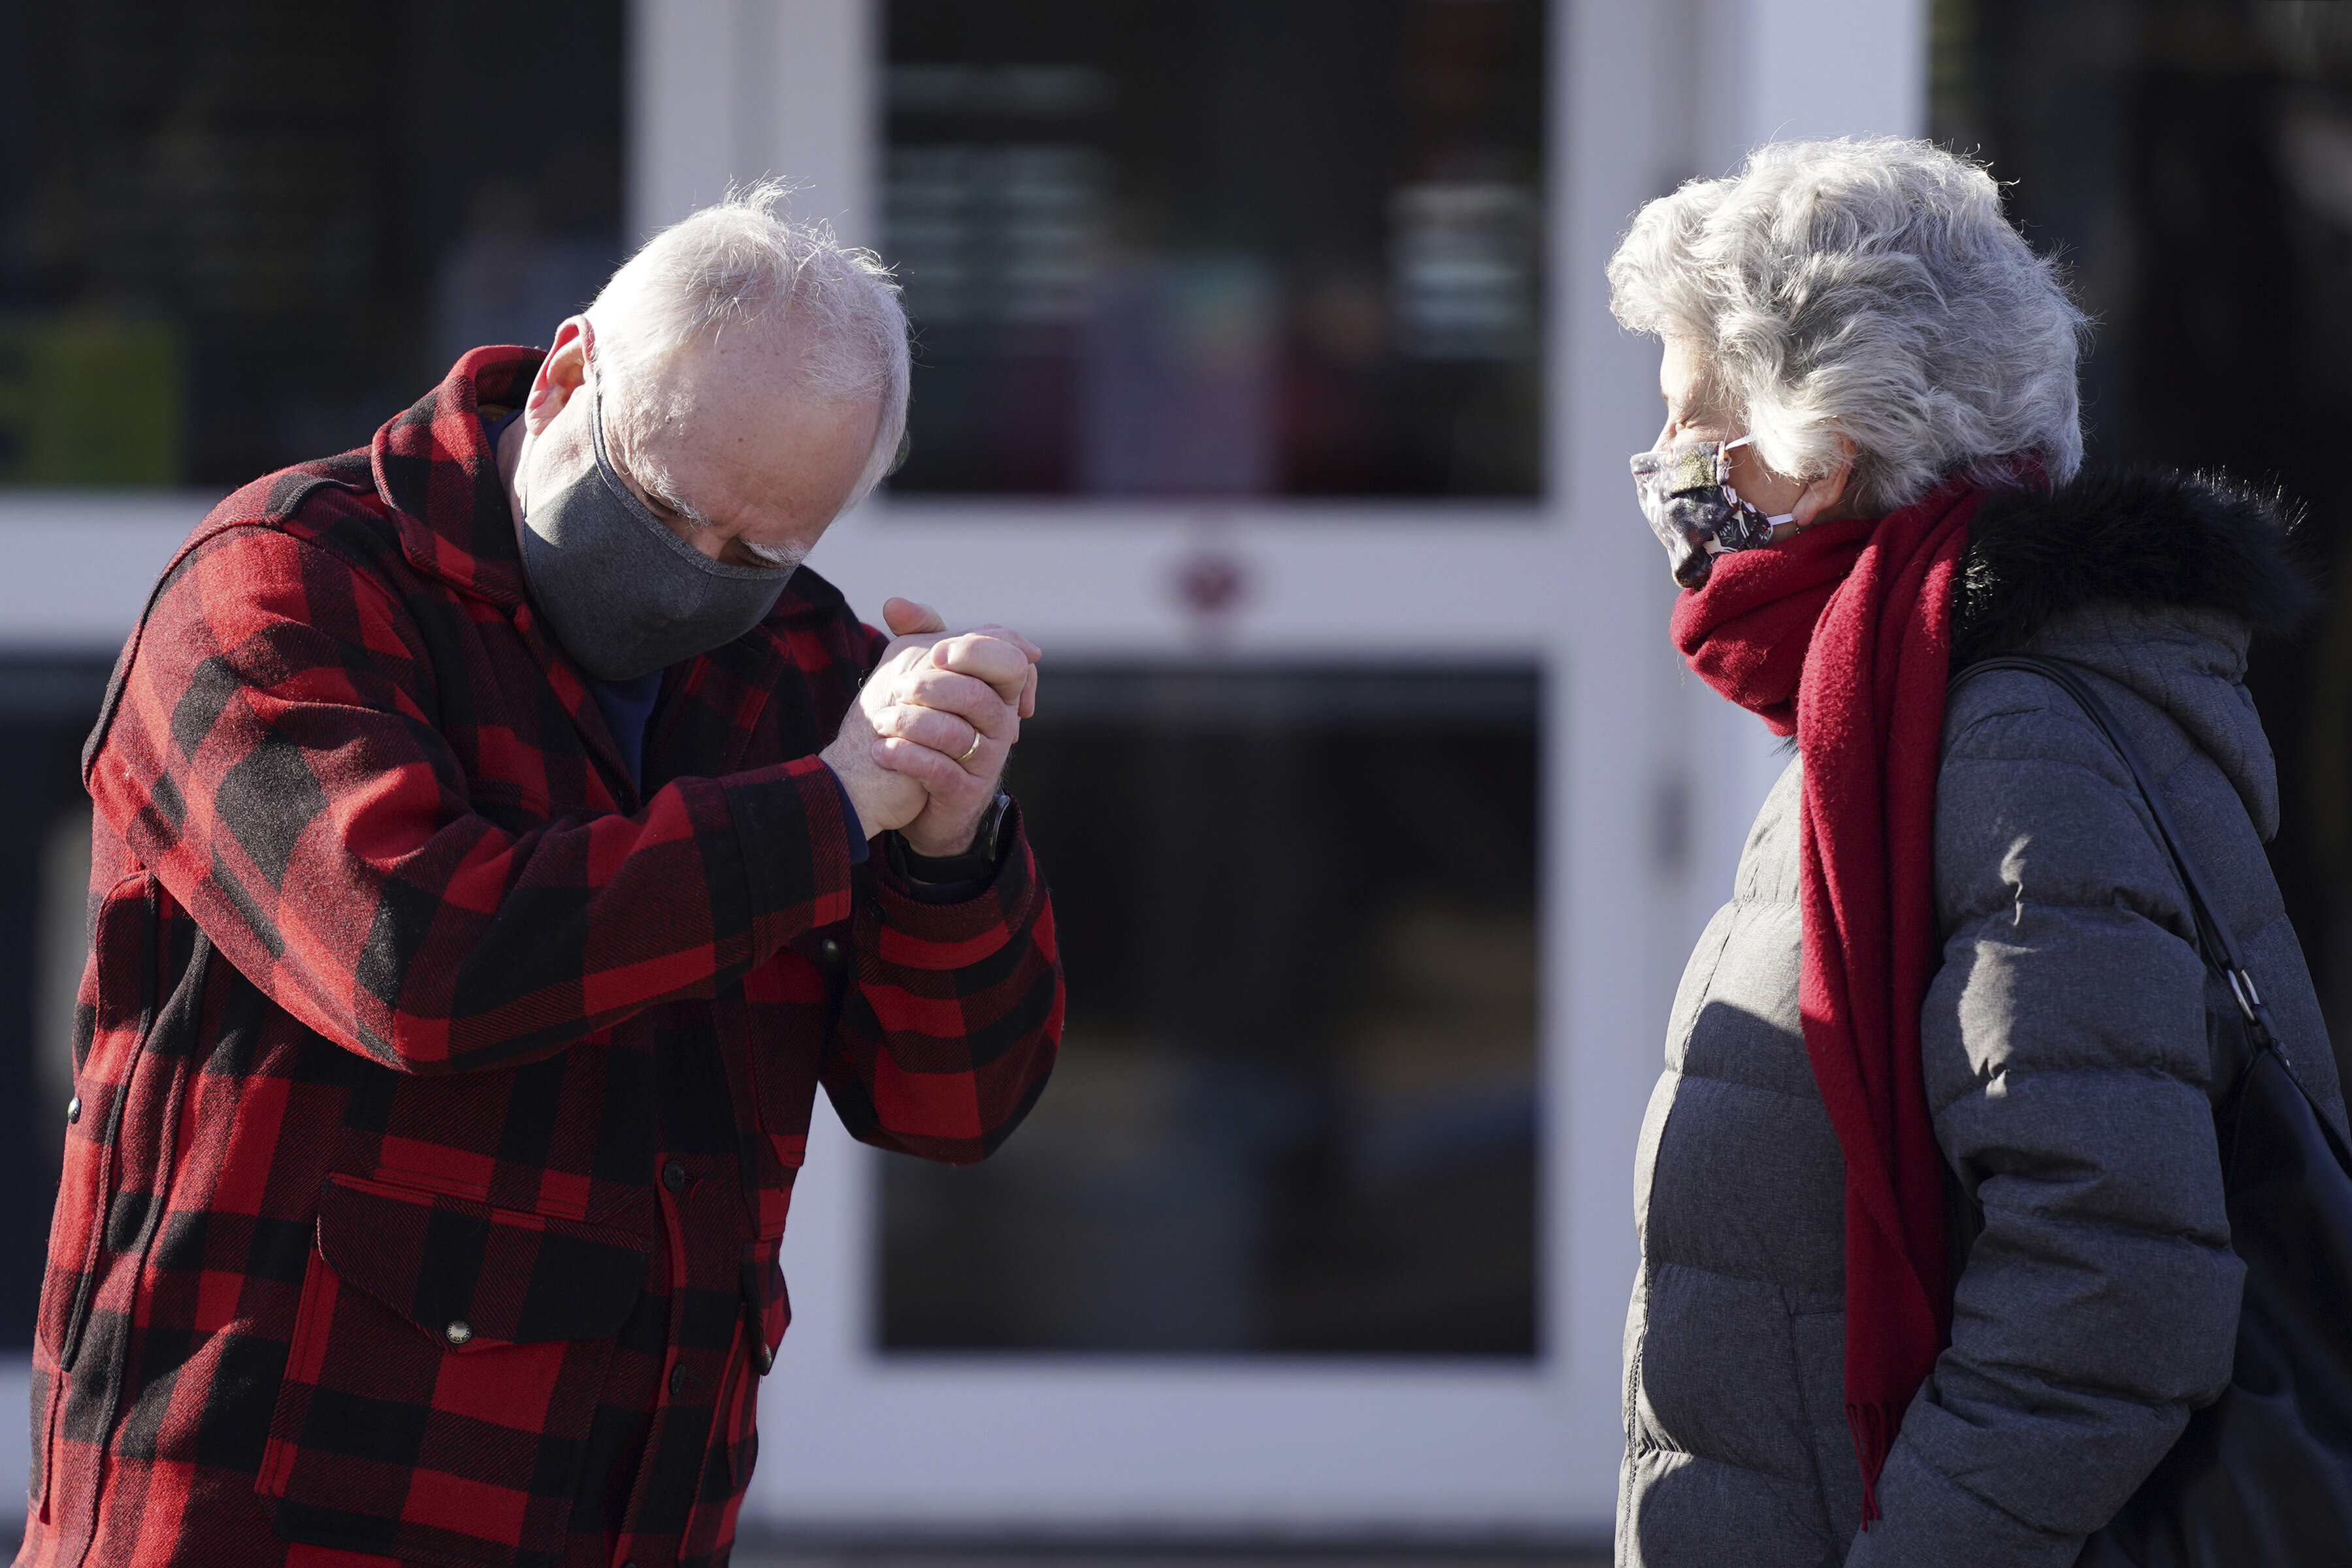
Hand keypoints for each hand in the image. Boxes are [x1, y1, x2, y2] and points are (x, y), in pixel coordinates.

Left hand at [870, 598, 1039, 857]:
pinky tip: (881, 751)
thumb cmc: (930, 720)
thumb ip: (918, 633)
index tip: (934, 655)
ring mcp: (988, 760)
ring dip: (910, 724)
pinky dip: (906, 758)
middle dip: (932, 689)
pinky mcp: (966, 792)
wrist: (923, 790)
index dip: (974, 653)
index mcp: (1000, 689)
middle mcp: (1002, 723)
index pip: (1011, 660)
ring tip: (879, 721)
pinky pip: (939, 771)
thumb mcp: (926, 670)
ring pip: (955, 734)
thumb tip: (892, 603)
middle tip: (897, 689)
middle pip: (978, 696)